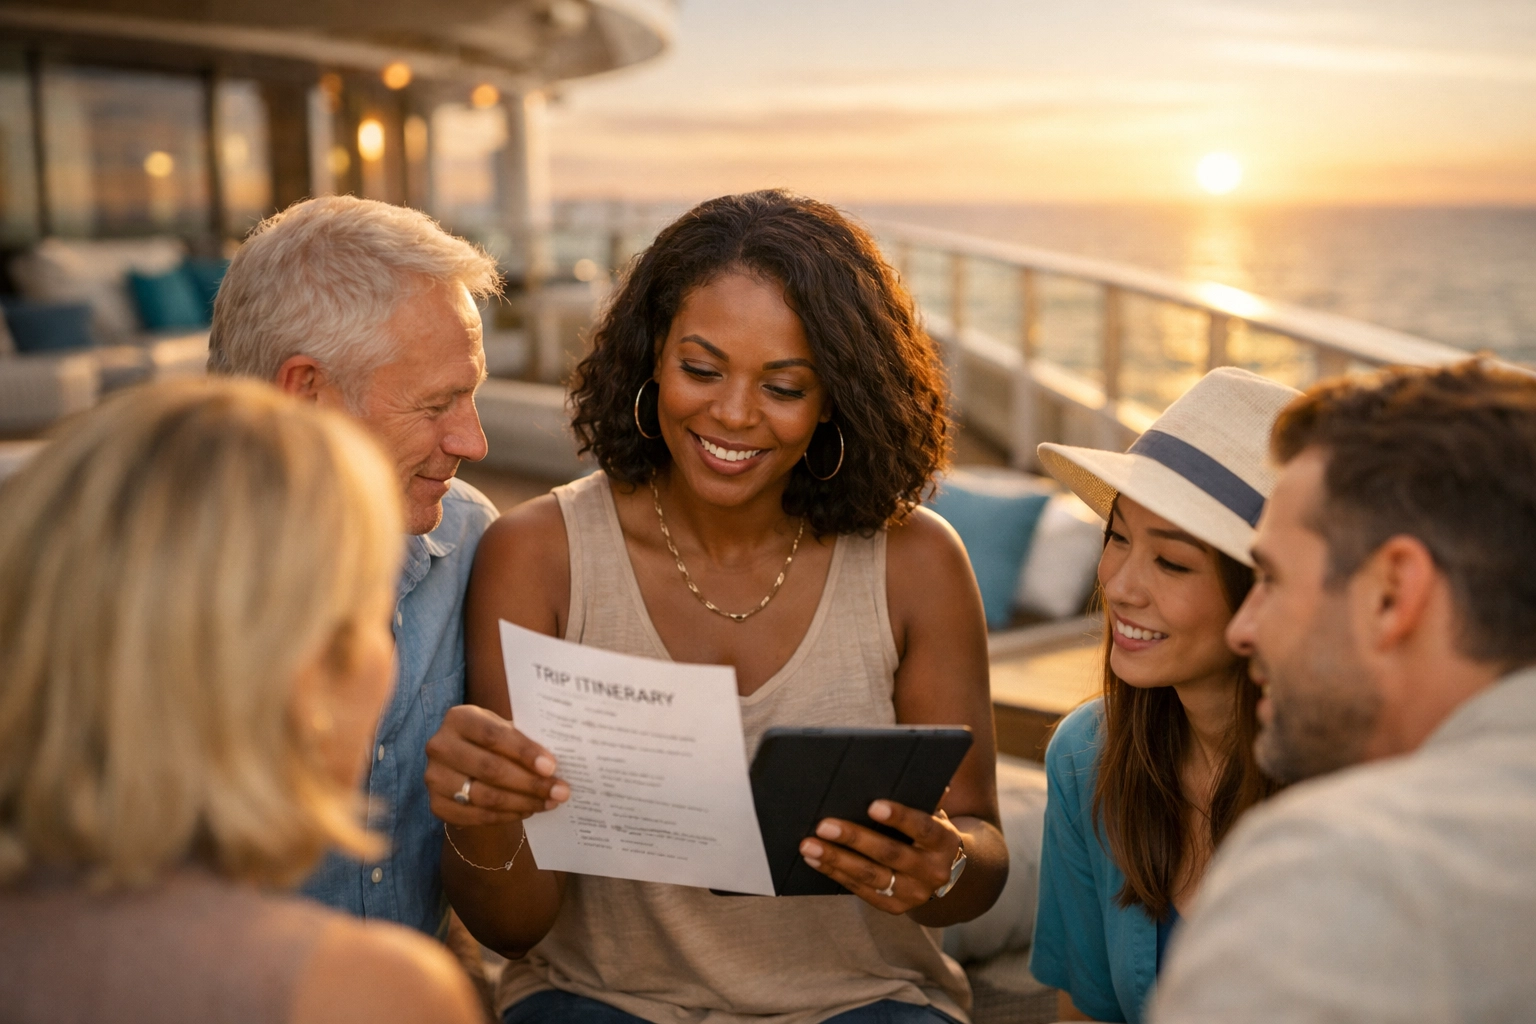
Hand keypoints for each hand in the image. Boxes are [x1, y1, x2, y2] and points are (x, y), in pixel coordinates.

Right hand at [424, 705, 569, 827]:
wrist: (461, 759)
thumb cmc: (492, 740)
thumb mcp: (504, 729)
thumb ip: (524, 740)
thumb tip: (556, 765)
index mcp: (459, 718)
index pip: (494, 736)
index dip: (524, 752)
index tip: (551, 767)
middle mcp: (440, 746)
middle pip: (490, 769)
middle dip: (530, 783)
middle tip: (560, 791)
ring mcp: (434, 777)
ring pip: (485, 796)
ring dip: (523, 802)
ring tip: (549, 802)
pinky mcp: (436, 804)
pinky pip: (477, 816)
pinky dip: (506, 816)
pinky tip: (527, 810)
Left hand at [797, 800, 963, 913]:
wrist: (947, 873)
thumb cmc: (929, 832)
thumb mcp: (933, 815)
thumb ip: (918, 797)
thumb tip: (891, 773)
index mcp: (944, 842)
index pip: (923, 828)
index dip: (899, 817)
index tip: (872, 806)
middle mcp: (933, 871)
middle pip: (890, 853)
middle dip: (854, 838)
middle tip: (824, 825)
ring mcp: (914, 893)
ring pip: (871, 876)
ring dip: (837, 859)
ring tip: (809, 845)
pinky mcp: (894, 906)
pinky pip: (862, 890)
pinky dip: (836, 874)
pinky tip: (815, 860)